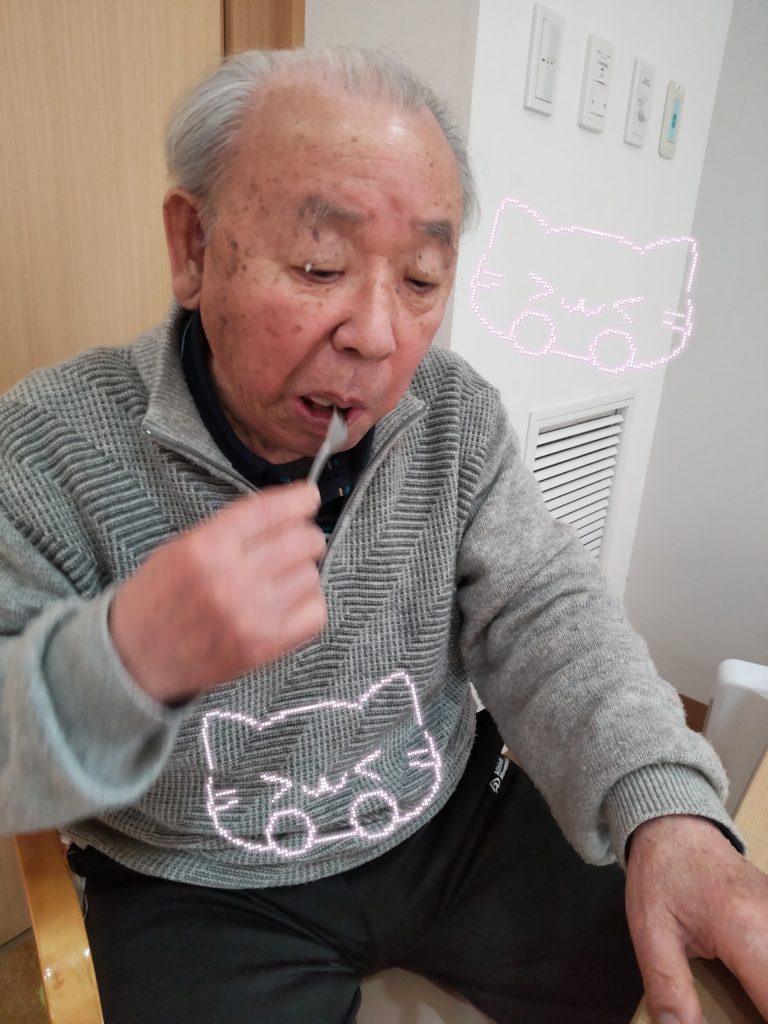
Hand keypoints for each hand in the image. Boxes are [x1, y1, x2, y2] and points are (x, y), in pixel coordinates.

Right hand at [109, 483, 326, 701]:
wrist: (136, 657)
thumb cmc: (159, 598)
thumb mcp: (181, 547)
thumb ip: (233, 528)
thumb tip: (286, 510)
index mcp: (206, 547)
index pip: (270, 511)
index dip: (299, 499)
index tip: (308, 497)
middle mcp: (231, 579)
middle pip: (303, 541)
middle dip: (303, 537)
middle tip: (293, 544)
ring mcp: (251, 615)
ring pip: (311, 576)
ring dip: (301, 573)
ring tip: (278, 581)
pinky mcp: (265, 646)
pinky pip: (315, 614)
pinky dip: (308, 605)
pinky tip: (287, 604)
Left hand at [626, 814, 767, 1023]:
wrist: (677, 828)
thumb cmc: (662, 875)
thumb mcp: (650, 930)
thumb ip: (668, 985)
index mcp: (749, 931)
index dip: (761, 1022)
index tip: (739, 1019)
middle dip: (762, 1007)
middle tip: (738, 1010)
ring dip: (765, 992)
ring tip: (745, 996)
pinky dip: (766, 976)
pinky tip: (752, 985)